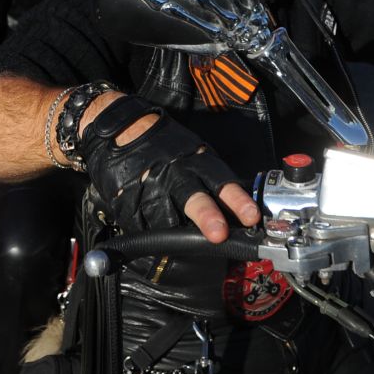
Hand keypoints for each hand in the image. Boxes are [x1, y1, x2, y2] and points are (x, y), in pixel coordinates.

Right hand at [77, 93, 259, 242]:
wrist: (122, 128)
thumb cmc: (166, 145)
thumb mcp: (194, 152)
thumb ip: (212, 180)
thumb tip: (239, 213)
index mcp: (197, 161)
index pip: (221, 182)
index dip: (237, 200)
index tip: (251, 217)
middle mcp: (175, 173)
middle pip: (193, 197)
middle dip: (207, 216)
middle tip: (219, 234)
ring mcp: (150, 185)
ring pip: (166, 214)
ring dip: (177, 231)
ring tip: (183, 245)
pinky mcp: (128, 197)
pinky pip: (141, 221)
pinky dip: (150, 230)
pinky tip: (156, 235)